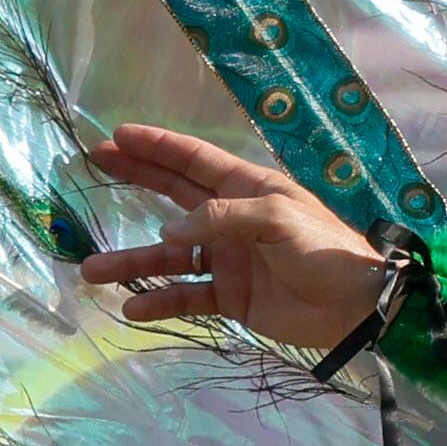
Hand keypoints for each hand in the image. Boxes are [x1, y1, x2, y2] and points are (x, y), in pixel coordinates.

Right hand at [78, 123, 389, 348]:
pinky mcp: (231, 296)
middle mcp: (232, 219)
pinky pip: (187, 297)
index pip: (196, 161)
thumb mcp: (278, 218)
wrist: (354, 306)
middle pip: (174, 195)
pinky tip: (132, 310)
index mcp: (249, 189)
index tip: (118, 136)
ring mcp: (229, 258)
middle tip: (92, 164)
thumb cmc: (323, 249)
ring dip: (134, 262)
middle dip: (136, 180)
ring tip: (92, 270)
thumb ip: (222, 218)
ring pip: (171, 256)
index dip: (158, 147)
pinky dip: (160, 302)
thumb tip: (169, 232)